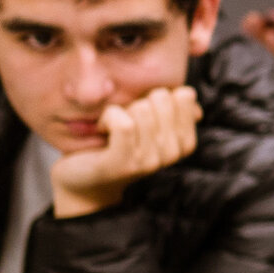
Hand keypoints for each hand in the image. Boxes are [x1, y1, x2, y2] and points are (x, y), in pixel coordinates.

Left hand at [50, 85, 200, 218]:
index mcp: (184, 142)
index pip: (184, 96)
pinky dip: (108, 118)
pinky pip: (124, 124)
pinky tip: (101, 129)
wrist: (84, 178)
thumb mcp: (147, 123)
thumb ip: (170, 109)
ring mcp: (149, 161)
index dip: (156, 97)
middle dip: (138, 102)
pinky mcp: (124, 164)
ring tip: (111, 129)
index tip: (141, 113)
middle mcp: (171, 153)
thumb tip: (189, 94)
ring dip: (120, 111)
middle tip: (124, 121)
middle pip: (162, 99)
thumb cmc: (115, 143)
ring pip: (142, 110)